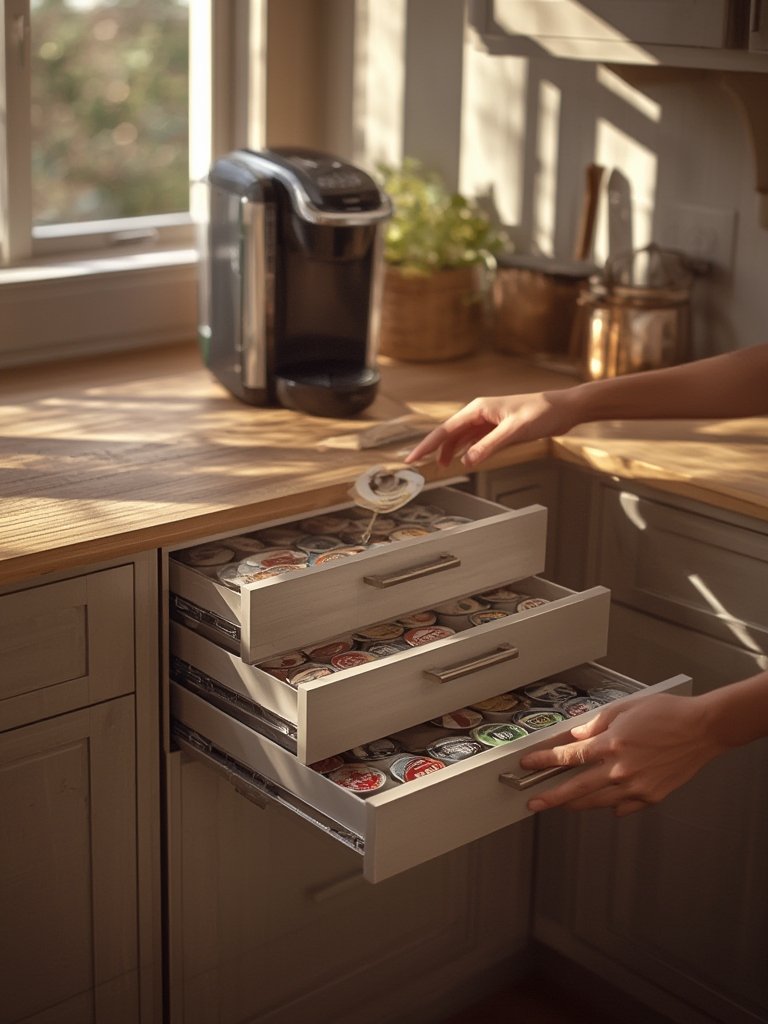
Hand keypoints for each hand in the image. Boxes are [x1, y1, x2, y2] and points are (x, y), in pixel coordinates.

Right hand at [404, 390, 576, 468]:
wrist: (563, 408)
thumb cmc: (542, 412)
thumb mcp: (515, 432)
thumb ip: (489, 446)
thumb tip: (466, 461)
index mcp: (479, 408)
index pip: (446, 430)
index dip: (427, 445)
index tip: (413, 457)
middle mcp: (479, 412)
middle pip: (449, 433)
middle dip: (432, 448)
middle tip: (416, 464)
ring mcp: (488, 420)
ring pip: (460, 437)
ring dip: (448, 451)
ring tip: (438, 467)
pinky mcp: (497, 427)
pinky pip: (474, 440)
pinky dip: (464, 450)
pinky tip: (461, 459)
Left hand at [519, 693, 724, 816]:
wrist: (702, 728)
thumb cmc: (668, 713)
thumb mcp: (624, 709)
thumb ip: (596, 725)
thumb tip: (576, 736)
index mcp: (612, 744)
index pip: (569, 756)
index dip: (545, 761)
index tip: (529, 764)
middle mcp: (621, 769)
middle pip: (576, 788)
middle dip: (551, 796)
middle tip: (533, 802)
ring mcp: (637, 786)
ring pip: (597, 802)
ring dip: (576, 804)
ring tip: (561, 804)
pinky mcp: (652, 797)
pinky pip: (624, 806)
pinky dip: (611, 805)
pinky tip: (603, 802)